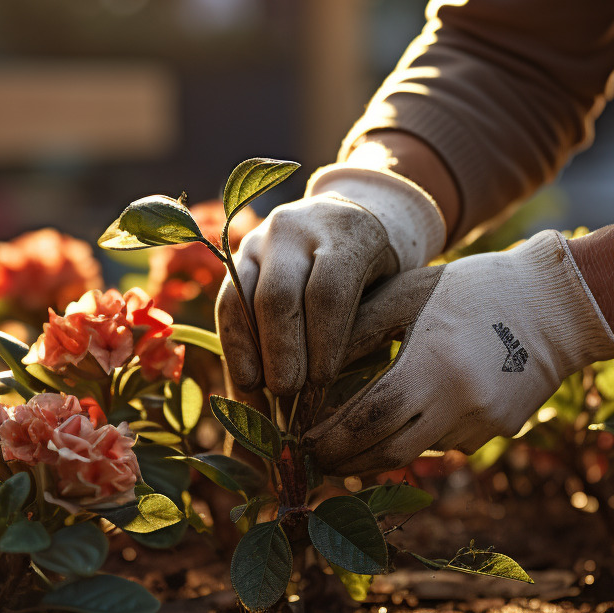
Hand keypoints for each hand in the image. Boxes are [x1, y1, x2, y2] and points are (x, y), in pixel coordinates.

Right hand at [217, 155, 445, 396]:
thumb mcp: (387, 287)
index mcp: (346, 234)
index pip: (328, 292)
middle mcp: (296, 231)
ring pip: (241, 297)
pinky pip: (226, 303)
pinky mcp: (237, 257)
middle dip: (280, 350)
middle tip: (287, 392)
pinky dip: (234, 347)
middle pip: (278, 295)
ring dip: (247, 352)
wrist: (353, 218)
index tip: (321, 382)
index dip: (322, 342)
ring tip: (258, 394)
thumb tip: (328, 394)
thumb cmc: (380, 268)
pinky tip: (244, 382)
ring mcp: (261, 241)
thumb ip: (362, 327)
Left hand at [303, 230, 613, 475]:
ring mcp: (485, 423)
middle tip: (315, 458)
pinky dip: (420, 435)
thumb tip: (308, 372)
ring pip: (418, 451)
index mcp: (434, 365)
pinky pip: (447, 443)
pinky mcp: (501, 431)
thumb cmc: (473, 287)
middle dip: (347, 460)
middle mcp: (461, 404)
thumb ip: (356, 331)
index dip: (331, 439)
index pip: (369, 421)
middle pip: (389, 452)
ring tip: (348, 441)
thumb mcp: (408, 295)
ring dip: (381, 449)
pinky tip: (406, 417)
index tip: (301, 443)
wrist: (558, 303)